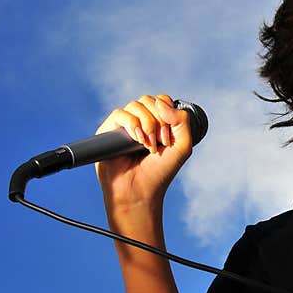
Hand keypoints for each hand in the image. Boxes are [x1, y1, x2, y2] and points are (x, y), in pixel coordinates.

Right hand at [94, 94, 192, 213]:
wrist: (140, 191)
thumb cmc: (160, 172)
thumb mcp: (183, 147)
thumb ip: (182, 121)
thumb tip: (162, 103)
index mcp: (158, 123)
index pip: (162, 100)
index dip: (168, 113)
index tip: (169, 137)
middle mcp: (141, 121)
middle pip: (150, 100)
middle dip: (159, 121)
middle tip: (161, 143)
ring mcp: (125, 125)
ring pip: (136, 105)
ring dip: (147, 124)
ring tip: (148, 145)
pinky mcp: (109, 130)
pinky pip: (120, 114)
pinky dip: (133, 124)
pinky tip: (138, 141)